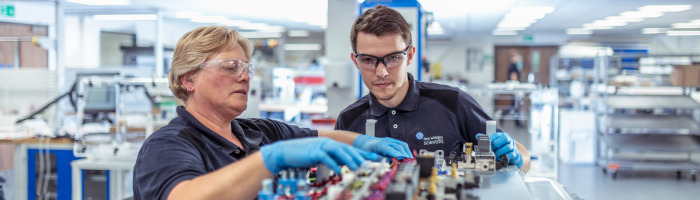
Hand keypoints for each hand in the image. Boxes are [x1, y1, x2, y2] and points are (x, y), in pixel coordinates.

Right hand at [260, 137, 377, 173]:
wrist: (286, 152)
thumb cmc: (304, 155)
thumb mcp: (322, 157)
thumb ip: (333, 158)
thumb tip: (345, 164)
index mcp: (331, 144)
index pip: (349, 148)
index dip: (361, 153)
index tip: (373, 158)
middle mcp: (328, 143)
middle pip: (347, 149)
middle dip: (359, 156)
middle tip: (369, 163)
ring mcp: (321, 146)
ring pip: (339, 151)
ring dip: (349, 159)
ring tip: (358, 167)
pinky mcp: (314, 152)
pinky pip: (326, 158)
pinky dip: (333, 164)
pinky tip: (339, 170)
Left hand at [353, 135, 412, 158]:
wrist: (366, 142)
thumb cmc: (367, 149)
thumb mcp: (370, 155)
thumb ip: (379, 158)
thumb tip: (388, 162)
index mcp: (380, 145)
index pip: (390, 149)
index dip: (397, 154)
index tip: (402, 159)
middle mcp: (386, 141)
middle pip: (398, 147)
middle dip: (404, 154)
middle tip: (409, 162)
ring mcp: (390, 140)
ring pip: (401, 144)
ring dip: (407, 152)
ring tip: (411, 159)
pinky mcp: (393, 141)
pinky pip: (401, 144)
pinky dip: (406, 149)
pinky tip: (408, 155)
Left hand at [477, 132, 522, 167]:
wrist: (511, 154)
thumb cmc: (501, 147)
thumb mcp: (494, 142)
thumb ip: (487, 139)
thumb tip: (477, 135)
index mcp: (503, 136)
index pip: (497, 135)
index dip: (491, 139)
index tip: (486, 144)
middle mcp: (509, 140)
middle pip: (504, 138)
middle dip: (496, 144)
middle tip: (491, 149)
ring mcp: (512, 147)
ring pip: (508, 147)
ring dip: (500, 152)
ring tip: (495, 155)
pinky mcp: (515, 154)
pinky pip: (511, 155)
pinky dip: (505, 157)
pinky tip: (501, 159)